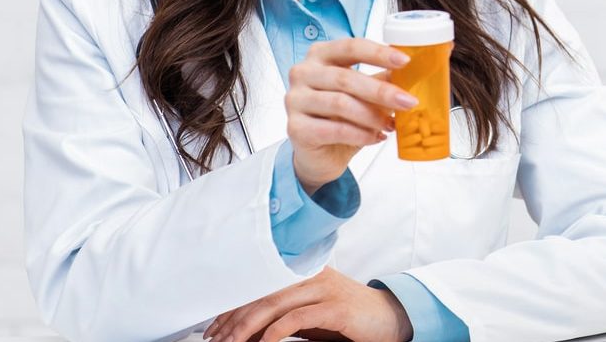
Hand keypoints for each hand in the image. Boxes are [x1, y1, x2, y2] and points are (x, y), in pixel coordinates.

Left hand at [203, 267, 411, 341]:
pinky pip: (298, 317)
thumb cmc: (348, 319)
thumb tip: (246, 330)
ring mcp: (325, 289)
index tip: (214, 328)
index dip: (233, 306)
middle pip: (262, 293)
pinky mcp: (337, 308)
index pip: (259, 285)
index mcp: (304, 271)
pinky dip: (275, 332)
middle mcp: (313, 275)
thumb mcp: (311, 315)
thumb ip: (283, 315)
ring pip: (275, 303)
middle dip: (234, 319)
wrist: (391, 319)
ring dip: (247, 327)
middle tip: (216, 339)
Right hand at [285, 39, 417, 192]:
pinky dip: (360, 134)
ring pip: (340, 103)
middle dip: (382, 91)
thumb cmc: (342, 117)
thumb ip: (384, 78)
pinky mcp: (295, 127)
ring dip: (372, 116)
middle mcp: (303, 72)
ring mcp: (295, 100)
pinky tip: (375, 137)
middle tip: (408, 102)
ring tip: (391, 125)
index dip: (378, 53)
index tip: (405, 61)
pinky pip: (333, 129)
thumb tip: (419, 66)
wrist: (320, 154)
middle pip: (346, 77)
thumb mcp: (365, 94)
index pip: (350, 46)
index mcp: (321, 55)